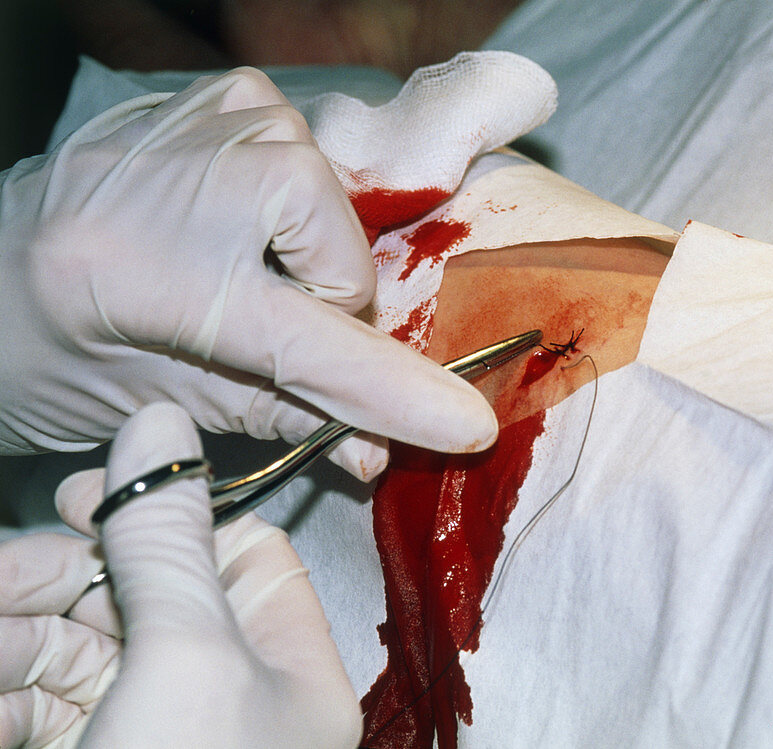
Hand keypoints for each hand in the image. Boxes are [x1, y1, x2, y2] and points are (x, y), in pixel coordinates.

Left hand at [0, 61, 550, 477]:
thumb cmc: (52, 349)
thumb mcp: (158, 404)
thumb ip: (277, 416)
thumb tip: (380, 451)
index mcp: (146, 271)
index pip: (311, 343)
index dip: (394, 393)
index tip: (466, 424)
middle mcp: (183, 174)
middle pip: (339, 263)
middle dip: (327, 319)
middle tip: (260, 335)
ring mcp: (207, 118)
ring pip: (334, 215)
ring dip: (312, 267)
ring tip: (234, 278)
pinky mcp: (228, 97)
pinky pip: (316, 169)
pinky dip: (298, 218)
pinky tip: (235, 230)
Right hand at [0, 402, 360, 747]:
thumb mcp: (189, 658)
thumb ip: (170, 543)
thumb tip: (161, 429)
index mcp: (292, 669)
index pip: (242, 553)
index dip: (170, 513)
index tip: (94, 490)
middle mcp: (233, 694)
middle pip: (146, 593)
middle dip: (63, 573)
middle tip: (7, 565)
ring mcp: (161, 725)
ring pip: (78, 645)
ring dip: (18, 625)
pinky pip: (39, 702)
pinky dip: (5, 689)